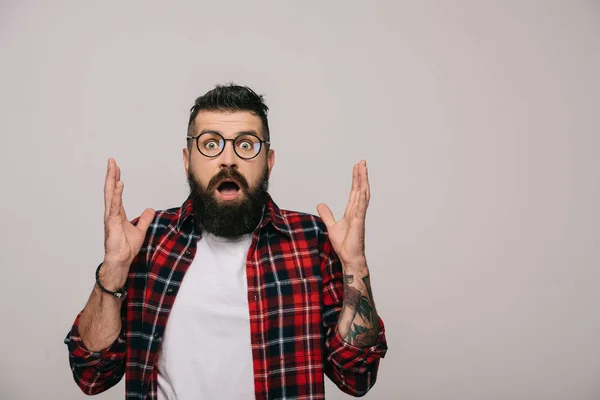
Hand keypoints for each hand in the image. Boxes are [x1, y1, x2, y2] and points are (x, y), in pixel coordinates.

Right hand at [102, 159, 154, 285]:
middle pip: (111, 190)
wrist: (121, 260)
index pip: (116, 193)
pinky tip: (118, 184)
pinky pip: (114, 205)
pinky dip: (116, 194)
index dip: (116, 180)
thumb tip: (150, 210)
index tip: (116, 168)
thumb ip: (144, 219)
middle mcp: (112, 212)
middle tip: (111, 161)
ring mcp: (110, 216)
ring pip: (110, 194)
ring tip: (112, 167)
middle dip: (111, 175)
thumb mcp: (140, 230)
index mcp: (117, 213)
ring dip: (111, 180)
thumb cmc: (126, 248)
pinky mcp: (112, 222)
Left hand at [317, 160, 369, 267]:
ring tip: (363, 169)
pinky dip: (363, 197)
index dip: (356, 179)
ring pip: (363, 195)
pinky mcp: (359, 222)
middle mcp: (357, 211)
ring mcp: (359, 216)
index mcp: (352, 211)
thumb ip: (327, 215)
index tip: (357, 167)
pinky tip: (363, 188)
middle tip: (362, 162)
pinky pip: (362, 207)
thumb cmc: (345, 245)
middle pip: (360, 189)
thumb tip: (320, 204)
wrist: (349, 258)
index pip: (354, 191)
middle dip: (361, 175)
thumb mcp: (331, 226)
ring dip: (363, 181)